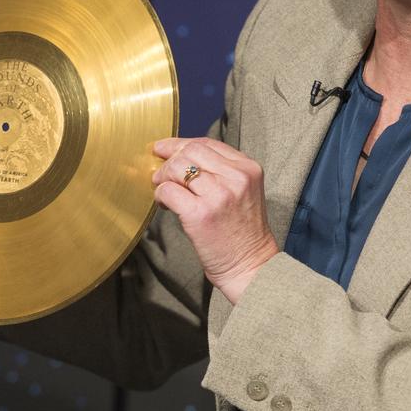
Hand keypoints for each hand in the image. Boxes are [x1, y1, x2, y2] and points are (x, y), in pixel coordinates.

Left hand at [152, 137, 278, 304]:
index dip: (180, 144)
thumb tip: (178, 158)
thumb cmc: (243, 234)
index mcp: (248, 169)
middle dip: (168, 159)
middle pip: (190, 151)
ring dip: (162, 177)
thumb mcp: (243, 193)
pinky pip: (169, 191)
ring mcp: (219, 195)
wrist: (251, 266)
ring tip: (162, 189)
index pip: (207, 144)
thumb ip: (220, 173)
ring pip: (177, 168)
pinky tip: (164, 204)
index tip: (165, 150)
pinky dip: (160, 195)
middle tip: (159, 173)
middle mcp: (236, 178)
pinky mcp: (200, 214)